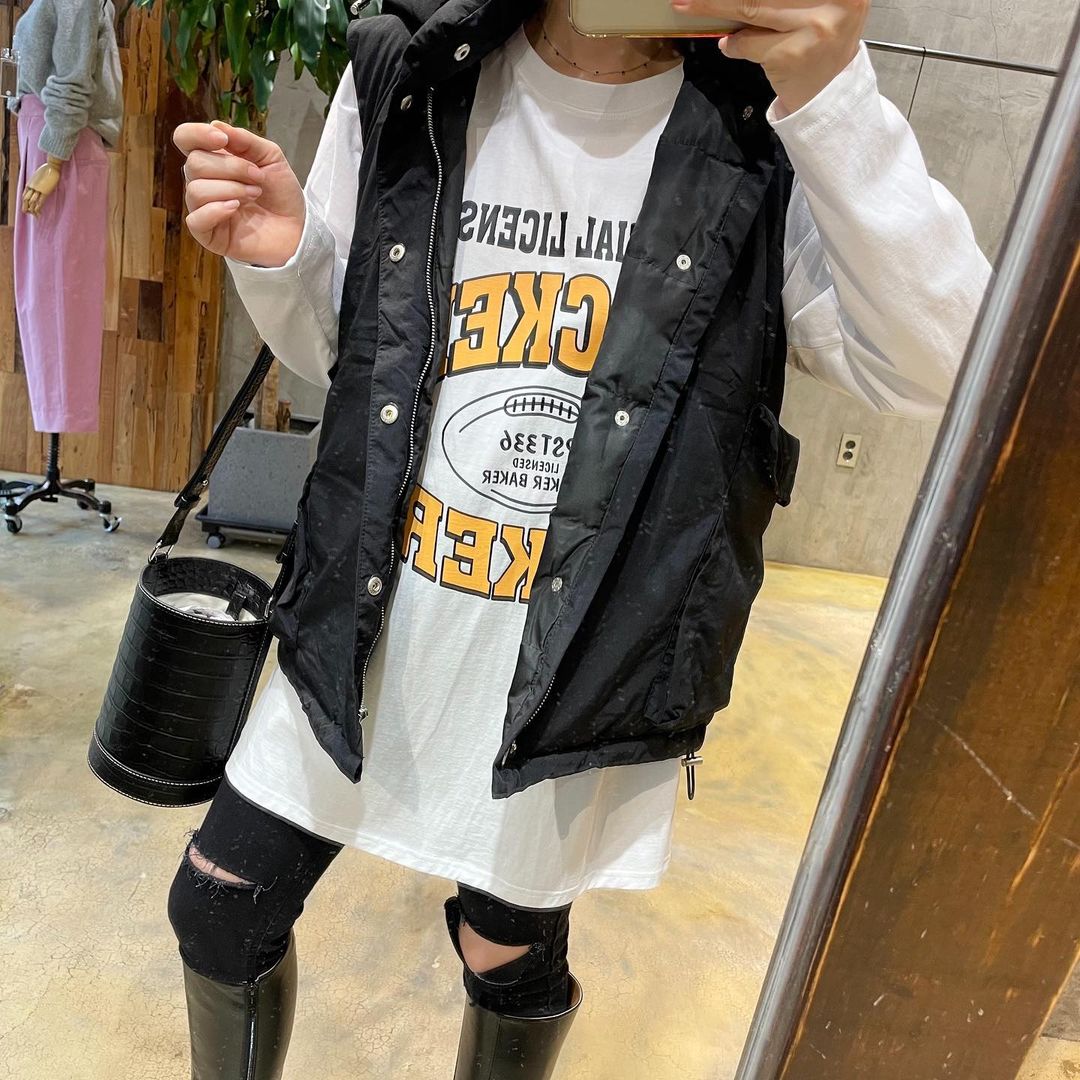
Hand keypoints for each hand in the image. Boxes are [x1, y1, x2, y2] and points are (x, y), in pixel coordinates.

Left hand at [22, 159, 62, 215]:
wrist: (52, 166)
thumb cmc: (48, 169)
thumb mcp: (40, 175)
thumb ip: (38, 180)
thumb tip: (41, 182)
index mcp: (30, 182)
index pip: (25, 194)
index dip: (24, 201)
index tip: (27, 206)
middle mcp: (32, 186)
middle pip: (26, 198)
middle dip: (26, 206)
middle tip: (27, 213)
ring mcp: (38, 189)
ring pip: (31, 201)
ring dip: (32, 209)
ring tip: (34, 215)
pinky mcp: (45, 191)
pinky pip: (39, 201)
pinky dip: (38, 208)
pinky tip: (38, 212)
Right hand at [172, 119, 305, 266]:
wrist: (298, 227)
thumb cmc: (280, 193)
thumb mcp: (270, 157)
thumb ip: (245, 140)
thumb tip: (217, 125)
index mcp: (213, 160)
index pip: (185, 139)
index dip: (197, 134)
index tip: (222, 140)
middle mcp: (203, 182)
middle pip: (194, 163)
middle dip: (231, 168)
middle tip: (258, 178)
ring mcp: (204, 209)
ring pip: (196, 190)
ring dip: (231, 189)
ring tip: (254, 194)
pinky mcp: (209, 234)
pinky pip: (195, 220)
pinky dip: (216, 210)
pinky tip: (236, 208)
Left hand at [671, 0, 869, 113]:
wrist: (830, 93)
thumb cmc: (821, 42)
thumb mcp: (820, 6)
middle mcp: (834, 1)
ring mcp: (812, 29)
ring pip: (752, 8)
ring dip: (713, 7)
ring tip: (690, 5)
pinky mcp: (789, 55)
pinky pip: (748, 42)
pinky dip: (733, 44)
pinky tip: (731, 46)